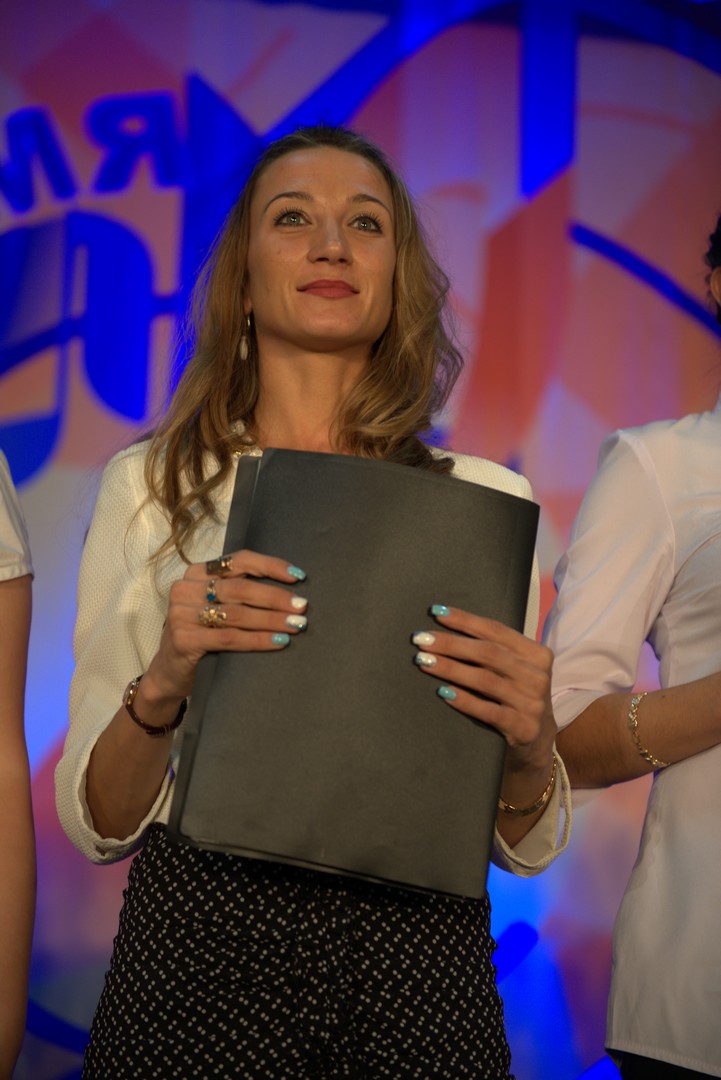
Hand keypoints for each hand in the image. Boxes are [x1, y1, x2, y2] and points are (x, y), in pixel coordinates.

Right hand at [144, 549, 307, 704]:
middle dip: (276, 598)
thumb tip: (290, 589)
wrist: (170, 672)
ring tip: (296, 625)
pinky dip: (258, 640)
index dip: (271, 566)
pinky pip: (230, 638)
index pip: (239, 560)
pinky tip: (279, 642)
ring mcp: (181, 613)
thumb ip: (240, 593)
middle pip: (241, 588)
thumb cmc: (202, 635)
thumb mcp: (216, 607)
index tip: (298, 576)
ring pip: (238, 614)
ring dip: (272, 620)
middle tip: (302, 607)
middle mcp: (186, 588)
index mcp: (197, 573)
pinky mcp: (183, 639)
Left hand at [412, 606, 555, 774]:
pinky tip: (443, 693)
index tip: (436, 612)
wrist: (536, 741)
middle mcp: (538, 677)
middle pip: (488, 653)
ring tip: (424, 662)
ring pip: (485, 680)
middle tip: (421, 639)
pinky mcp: (523, 728)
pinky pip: (488, 712)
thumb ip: (494, 651)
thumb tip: (445, 630)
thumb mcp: (515, 670)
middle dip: (451, 644)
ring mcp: (532, 704)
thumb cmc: (516, 697)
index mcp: (538, 654)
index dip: (465, 620)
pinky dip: (464, 700)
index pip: (496, 630)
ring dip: (451, 669)